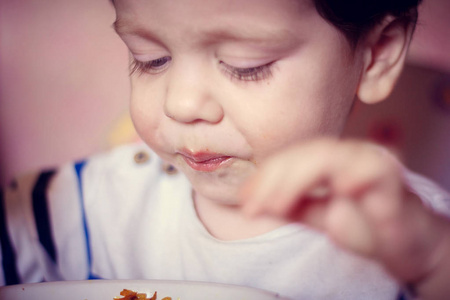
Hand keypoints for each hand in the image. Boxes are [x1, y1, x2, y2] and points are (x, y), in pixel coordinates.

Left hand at [240, 138, 449, 289]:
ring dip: (299, 179)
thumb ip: (287, 205)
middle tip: (253, 208)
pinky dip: (358, 174)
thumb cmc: (361, 223)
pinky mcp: (392, 180)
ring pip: (330, 156)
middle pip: (304, 154)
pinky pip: (376, 170)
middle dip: (274, 180)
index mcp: (325, 159)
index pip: (289, 159)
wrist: (404, 242)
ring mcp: (368, 162)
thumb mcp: (314, 214)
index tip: (244, 201)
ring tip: (278, 205)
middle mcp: (344, 154)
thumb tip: (249, 200)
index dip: (263, 178)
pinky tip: (342, 188)